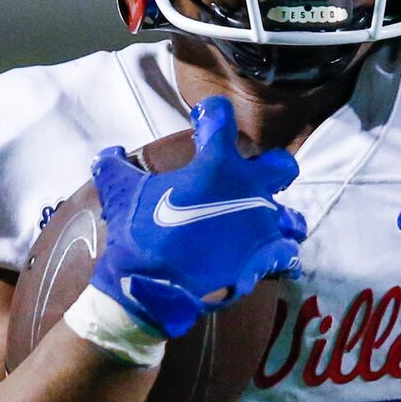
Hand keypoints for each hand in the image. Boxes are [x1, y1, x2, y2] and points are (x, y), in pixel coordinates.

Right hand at [89, 96, 304, 338]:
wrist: (154, 286)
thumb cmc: (139, 234)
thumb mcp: (121, 193)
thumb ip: (114, 167)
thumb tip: (109, 153)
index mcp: (216, 163)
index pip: (221, 118)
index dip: (211, 114)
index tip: (205, 118)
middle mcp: (250, 188)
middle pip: (281, 166)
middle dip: (272, 170)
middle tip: (253, 179)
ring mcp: (263, 224)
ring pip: (291, 216)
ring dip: (280, 220)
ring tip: (264, 228)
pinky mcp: (265, 258)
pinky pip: (287, 255)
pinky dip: (279, 257)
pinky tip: (268, 260)